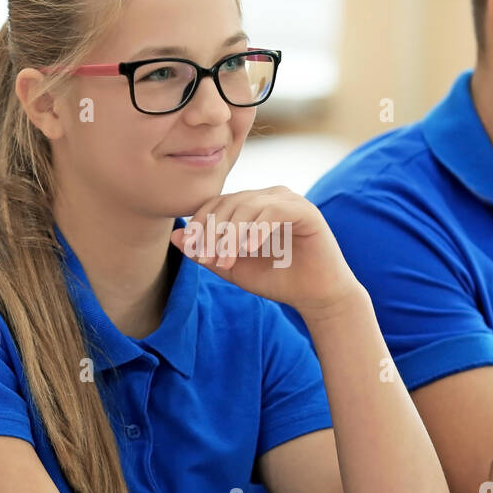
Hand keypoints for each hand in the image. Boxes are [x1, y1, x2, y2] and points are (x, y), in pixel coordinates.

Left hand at [172, 186, 358, 313]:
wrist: (316, 296)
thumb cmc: (277, 279)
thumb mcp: (233, 267)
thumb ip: (205, 252)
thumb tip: (175, 237)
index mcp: (251, 204)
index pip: (216, 203)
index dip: (199, 224)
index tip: (191, 250)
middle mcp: (269, 196)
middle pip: (229, 202)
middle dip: (213, 230)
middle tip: (205, 257)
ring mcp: (288, 200)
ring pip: (248, 205)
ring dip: (231, 234)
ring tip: (225, 260)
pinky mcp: (306, 211)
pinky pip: (274, 212)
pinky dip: (257, 231)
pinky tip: (248, 250)